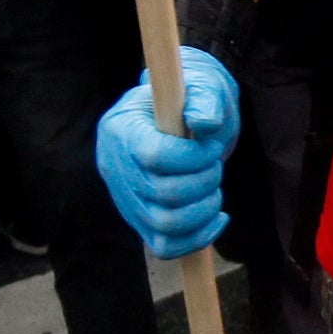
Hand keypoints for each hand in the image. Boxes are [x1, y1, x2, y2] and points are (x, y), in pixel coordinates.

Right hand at [95, 52, 238, 259]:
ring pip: (164, 224)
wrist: (186, 117)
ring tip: (214, 188)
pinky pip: (165, 246)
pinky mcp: (139, 220)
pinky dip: (198, 237)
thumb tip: (205, 122)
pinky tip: (218, 217)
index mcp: (121, 127)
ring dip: (203, 209)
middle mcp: (114, 165)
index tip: (211, 146)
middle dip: (204, 181)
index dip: (193, 157)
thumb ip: (205, 99)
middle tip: (215, 165)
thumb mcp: (202, 87)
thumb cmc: (193, 100)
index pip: (154, 156)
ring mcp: (124, 197)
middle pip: (161, 193)